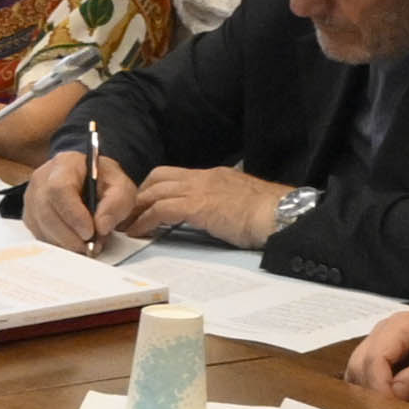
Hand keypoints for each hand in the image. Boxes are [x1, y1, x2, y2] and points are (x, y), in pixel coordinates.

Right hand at [23, 149, 129, 251]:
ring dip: (65, 243)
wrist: (92, 183)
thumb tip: (101, 226)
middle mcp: (42, 179)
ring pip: (41, 227)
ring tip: (86, 245)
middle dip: (69, 236)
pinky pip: (39, 235)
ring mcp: (32, 198)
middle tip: (90, 247)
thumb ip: (116, 204)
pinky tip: (74, 242)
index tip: (90, 232)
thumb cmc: (104, 183)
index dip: (73, 214)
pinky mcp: (30, 216)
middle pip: (46, 211)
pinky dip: (58, 244)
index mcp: (65, 164)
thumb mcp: (121, 188)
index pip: (59, 189)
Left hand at [120, 166, 291, 252]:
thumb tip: (214, 216)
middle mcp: (203, 177)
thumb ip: (223, 205)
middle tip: (128, 214)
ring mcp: (199, 190)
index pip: (174, 174)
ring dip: (137, 208)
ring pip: (154, 192)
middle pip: (158, 177)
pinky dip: (145, 220)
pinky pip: (161, 210)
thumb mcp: (240, 203)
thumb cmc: (269, 215)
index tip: (145, 203)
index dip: (154, 188)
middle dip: (140, 194)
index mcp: (214, 176)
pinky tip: (139, 233)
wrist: (281, 214)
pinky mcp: (198, 206)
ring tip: (126, 225)